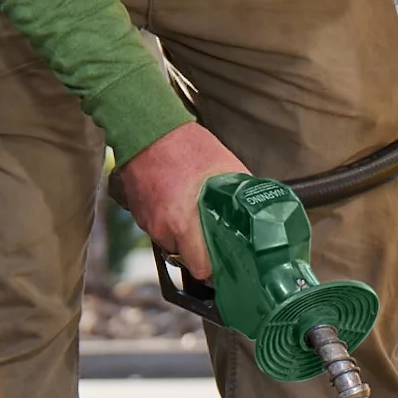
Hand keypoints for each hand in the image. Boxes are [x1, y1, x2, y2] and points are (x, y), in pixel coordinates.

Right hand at [114, 122, 245, 277]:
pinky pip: (158, 226)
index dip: (215, 265)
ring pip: (172, 241)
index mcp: (184, 224)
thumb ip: (240, 195)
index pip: (201, 269)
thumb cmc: (186, 146)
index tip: (225, 257)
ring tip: (193, 208)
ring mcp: (147, 222)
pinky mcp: (138, 213)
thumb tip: (259, 210)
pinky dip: (168, 219)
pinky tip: (176, 199)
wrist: (147, 128)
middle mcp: (163, 229)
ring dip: (183, 232)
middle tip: (213, 228)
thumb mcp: (226, 168)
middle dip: (200, 246)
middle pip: (186, 256)